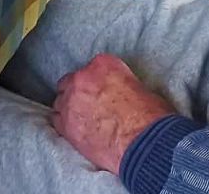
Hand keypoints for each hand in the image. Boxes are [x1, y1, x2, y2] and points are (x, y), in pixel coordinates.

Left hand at [52, 54, 175, 173]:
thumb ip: (121, 84)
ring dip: (70, 109)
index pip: (92, 68)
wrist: (146, 144)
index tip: (100, 92)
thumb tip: (118, 94)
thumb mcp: (142, 89)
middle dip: (78, 93)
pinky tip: (77, 132)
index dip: (95, 83)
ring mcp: (70, 101)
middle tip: (90, 107)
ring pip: (61, 101)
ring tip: (84, 122)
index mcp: (103, 65)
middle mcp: (82, 78)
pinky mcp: (65, 124)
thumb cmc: (151, 119)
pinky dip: (65, 125)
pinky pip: (57, 120)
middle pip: (70, 82)